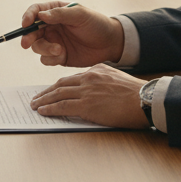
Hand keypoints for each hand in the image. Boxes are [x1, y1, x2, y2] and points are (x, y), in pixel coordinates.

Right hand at [18, 0, 123, 66]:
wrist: (110, 43)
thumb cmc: (97, 24)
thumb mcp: (80, 15)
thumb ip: (60, 14)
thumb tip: (40, 15)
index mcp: (55, 11)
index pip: (35, 11)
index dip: (28, 17)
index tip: (26, 23)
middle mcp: (51, 26)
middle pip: (31, 31)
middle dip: (28, 37)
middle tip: (27, 43)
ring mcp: (53, 41)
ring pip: (37, 47)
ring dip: (44, 49)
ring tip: (59, 50)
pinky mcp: (58, 56)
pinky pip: (46, 59)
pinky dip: (51, 59)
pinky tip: (63, 55)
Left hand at [29, 64, 148, 128]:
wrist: (145, 100)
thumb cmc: (136, 95)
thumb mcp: (117, 80)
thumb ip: (103, 82)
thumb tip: (94, 92)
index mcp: (96, 70)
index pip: (72, 78)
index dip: (58, 85)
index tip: (51, 90)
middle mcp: (89, 78)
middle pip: (61, 84)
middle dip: (46, 91)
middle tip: (36, 97)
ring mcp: (87, 91)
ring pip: (58, 94)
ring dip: (44, 100)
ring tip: (35, 105)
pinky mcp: (87, 105)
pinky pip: (62, 106)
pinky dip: (50, 108)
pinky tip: (43, 111)